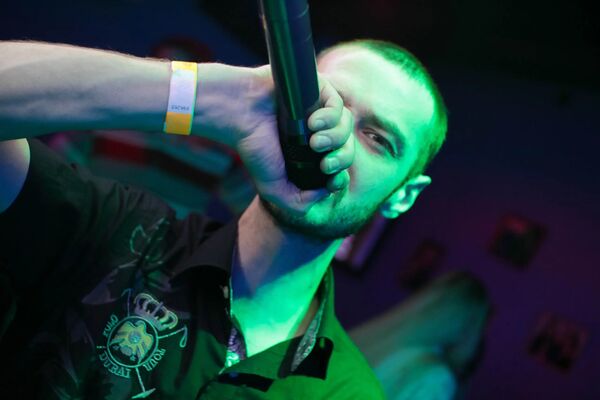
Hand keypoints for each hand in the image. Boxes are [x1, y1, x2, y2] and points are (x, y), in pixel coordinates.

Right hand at [235, 65, 354, 217]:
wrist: (238, 115)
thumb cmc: (254, 148)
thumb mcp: (274, 189)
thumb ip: (299, 203)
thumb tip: (328, 192)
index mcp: (312, 155)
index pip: (340, 168)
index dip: (342, 176)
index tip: (331, 179)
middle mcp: (319, 133)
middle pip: (348, 148)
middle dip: (342, 160)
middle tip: (324, 164)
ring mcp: (320, 111)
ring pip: (347, 126)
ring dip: (336, 138)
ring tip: (314, 142)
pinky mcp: (318, 90)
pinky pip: (339, 104)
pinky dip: (331, 117)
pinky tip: (312, 123)